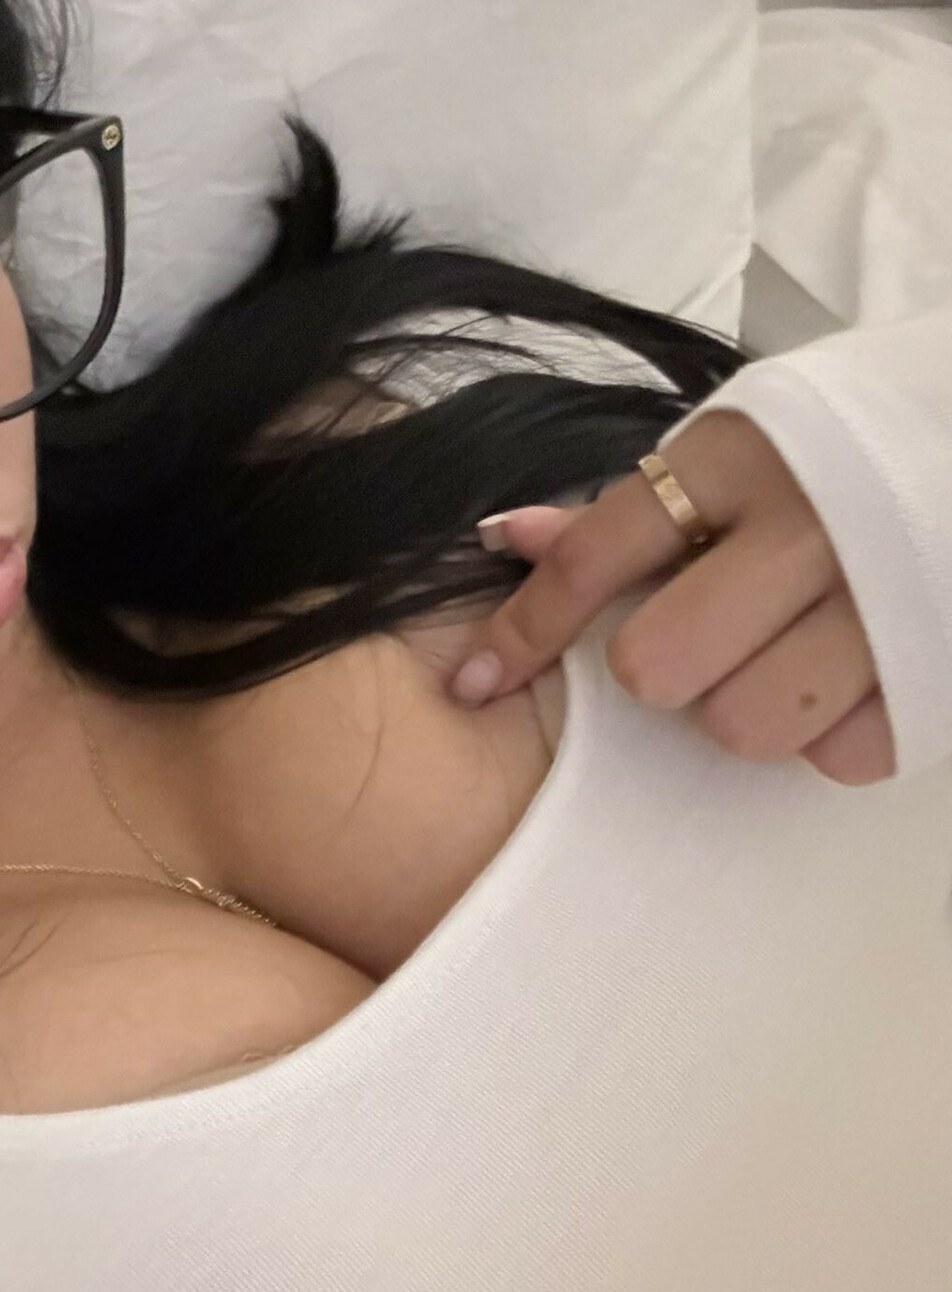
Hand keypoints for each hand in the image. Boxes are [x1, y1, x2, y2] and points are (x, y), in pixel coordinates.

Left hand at [449, 410, 897, 785]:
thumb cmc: (842, 450)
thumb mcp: (737, 449)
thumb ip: (623, 511)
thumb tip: (504, 538)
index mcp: (736, 457)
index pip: (593, 562)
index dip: (524, 632)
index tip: (474, 685)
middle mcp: (804, 524)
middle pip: (658, 666)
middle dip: (663, 667)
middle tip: (707, 636)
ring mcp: (882, 596)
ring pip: (744, 724)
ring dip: (749, 704)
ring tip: (787, 653)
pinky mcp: (941, 665)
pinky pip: (845, 752)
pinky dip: (839, 728)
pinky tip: (854, 675)